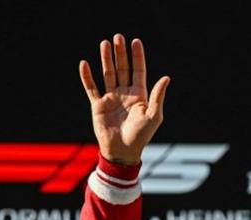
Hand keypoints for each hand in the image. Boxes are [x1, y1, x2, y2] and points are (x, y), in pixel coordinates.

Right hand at [79, 34, 169, 165]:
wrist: (122, 152)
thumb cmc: (141, 136)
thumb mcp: (153, 116)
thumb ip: (158, 96)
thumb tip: (166, 77)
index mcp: (139, 96)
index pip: (138, 71)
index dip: (137, 57)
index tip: (136, 42)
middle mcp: (125, 94)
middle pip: (122, 69)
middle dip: (120, 53)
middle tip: (118, 37)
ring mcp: (111, 99)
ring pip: (108, 74)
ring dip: (106, 59)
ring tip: (104, 43)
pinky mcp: (98, 105)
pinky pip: (91, 88)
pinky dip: (87, 77)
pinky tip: (84, 63)